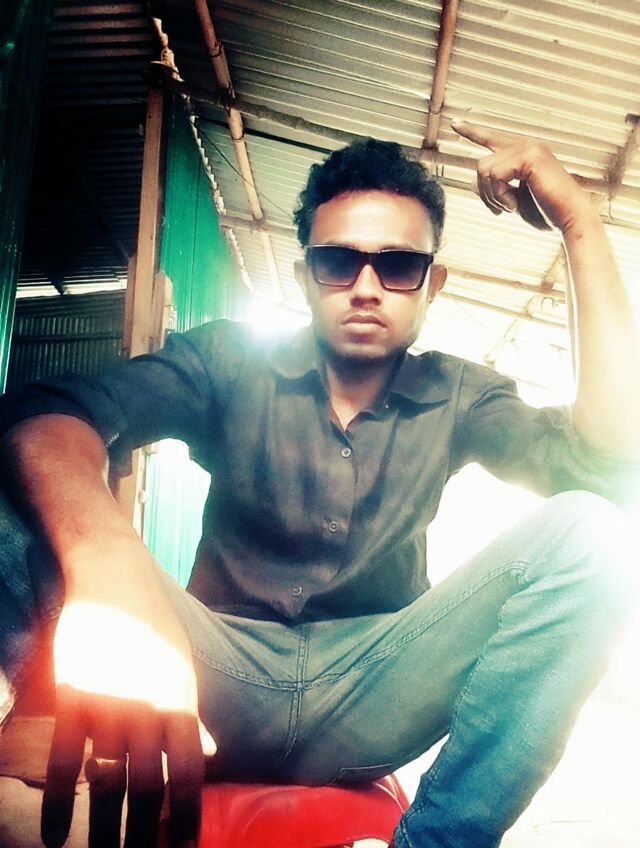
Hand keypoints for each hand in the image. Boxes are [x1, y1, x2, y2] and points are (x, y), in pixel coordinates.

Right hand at [40, 542, 215, 847]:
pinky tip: (54, 834)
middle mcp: (149, 706)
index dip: (185, 815)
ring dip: (103, 829)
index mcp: (181, 699)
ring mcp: (110, 702)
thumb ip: (191, 713)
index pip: (189, 771)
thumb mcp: (181, 664)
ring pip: (108, 781)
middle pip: (149, 786)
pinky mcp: (73, 695)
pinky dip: (59, 802)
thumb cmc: (151, 622)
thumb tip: (210, 752)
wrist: (113, 574)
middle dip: (144, 834)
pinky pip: (66, 760)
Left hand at [451, 120, 593, 232]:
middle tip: (501, 210)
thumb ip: (496, 188)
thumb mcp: (513, 199)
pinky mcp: (530, 156)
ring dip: (493, 196)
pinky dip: (500, 196)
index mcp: (523, 153)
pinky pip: (495, 176)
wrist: (569, 218)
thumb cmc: (546, 211)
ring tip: (510, 206)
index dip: (473, 132)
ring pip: (485, 170)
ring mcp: (529, 148)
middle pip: (482, 163)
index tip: (456, 124)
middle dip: (485, 192)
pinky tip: (514, 205)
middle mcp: (526, 145)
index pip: (492, 138)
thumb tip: (473, 183)